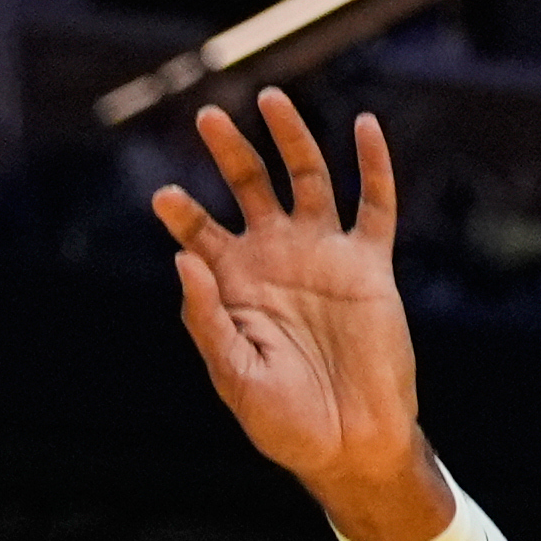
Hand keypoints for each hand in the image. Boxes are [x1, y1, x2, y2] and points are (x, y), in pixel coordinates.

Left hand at [151, 92, 448, 540]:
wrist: (348, 443)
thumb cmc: (282, 419)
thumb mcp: (232, 372)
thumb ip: (206, 317)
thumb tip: (182, 258)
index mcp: (232, 286)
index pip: (198, 233)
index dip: (181, 212)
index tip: (164, 197)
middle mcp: (275, 260)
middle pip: (248, 188)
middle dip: (229, 151)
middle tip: (206, 115)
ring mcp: (324, 257)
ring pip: (307, 180)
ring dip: (291, 138)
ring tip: (270, 98)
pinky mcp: (370, 266)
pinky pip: (375, 206)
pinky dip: (373, 165)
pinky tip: (364, 127)